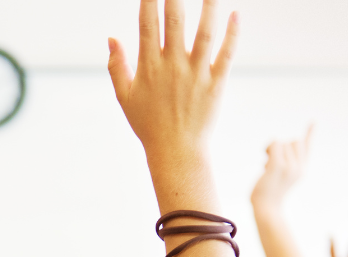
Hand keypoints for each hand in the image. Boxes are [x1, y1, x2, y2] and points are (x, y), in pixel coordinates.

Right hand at [107, 0, 238, 164]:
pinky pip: (226, 53)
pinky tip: (236, 14)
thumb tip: (111, 38)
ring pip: (205, 32)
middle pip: (175, 20)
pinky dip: (232, 34)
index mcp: (149, 66)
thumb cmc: (148, 124)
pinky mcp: (216, 83)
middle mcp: (173, 65)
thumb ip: (117, 66)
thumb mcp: (125, 96)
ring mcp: (196, 73)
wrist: (176, 151)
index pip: (147, 24)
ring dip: (209, 7)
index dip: (149, 0)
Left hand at [250, 128, 312, 206]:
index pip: (306, 147)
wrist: (266, 208)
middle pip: (293, 141)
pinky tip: (264, 162)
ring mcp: (290, 166)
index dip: (309, 134)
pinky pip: (275, 144)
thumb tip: (274, 146)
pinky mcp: (279, 166)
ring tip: (267, 164)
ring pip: (283, 142)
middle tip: (270, 158)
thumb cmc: (268, 194)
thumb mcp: (277, 176)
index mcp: (301, 169)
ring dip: (271, 149)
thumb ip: (280, 162)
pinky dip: (268, 148)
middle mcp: (299, 167)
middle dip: (281, 146)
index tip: (313, 122)